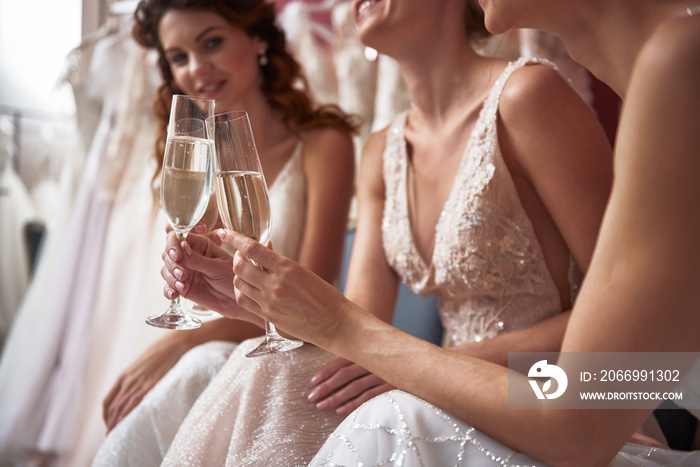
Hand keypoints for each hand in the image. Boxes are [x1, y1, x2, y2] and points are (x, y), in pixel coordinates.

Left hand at [102, 336, 186, 430]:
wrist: (170, 345)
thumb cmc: (158, 355)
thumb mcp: (141, 367)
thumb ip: (135, 379)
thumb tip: (134, 389)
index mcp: (123, 376)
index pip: (108, 400)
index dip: (106, 414)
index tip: (108, 423)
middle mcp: (127, 381)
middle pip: (112, 406)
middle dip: (109, 422)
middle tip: (108, 435)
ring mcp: (137, 383)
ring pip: (120, 406)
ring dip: (115, 421)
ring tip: (113, 434)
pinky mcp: (148, 384)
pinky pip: (133, 401)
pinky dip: (127, 412)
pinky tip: (123, 421)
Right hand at [161, 227, 254, 321]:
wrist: (238, 300)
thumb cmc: (234, 278)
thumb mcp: (218, 267)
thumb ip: (199, 260)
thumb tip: (182, 246)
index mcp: (200, 244)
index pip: (179, 236)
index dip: (173, 243)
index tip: (177, 255)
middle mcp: (190, 256)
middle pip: (168, 253)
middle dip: (172, 263)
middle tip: (183, 274)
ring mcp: (185, 271)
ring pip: (166, 269)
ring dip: (170, 277)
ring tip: (183, 285)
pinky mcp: (183, 286)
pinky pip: (169, 286)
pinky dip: (168, 289)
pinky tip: (174, 294)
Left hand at [219, 229, 349, 345]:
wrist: (334, 323)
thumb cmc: (325, 296)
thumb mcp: (304, 272)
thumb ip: (281, 264)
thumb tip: (264, 251)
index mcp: (287, 268)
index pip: (252, 248)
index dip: (234, 238)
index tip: (224, 232)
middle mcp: (275, 284)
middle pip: (239, 266)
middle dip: (235, 258)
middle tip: (239, 255)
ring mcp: (269, 302)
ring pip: (238, 283)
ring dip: (237, 275)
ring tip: (244, 272)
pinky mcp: (267, 316)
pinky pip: (243, 301)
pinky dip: (240, 291)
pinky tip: (246, 288)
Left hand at [308, 357, 394, 414]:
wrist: (427, 363)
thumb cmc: (398, 358)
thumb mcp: (379, 353)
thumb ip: (362, 356)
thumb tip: (340, 368)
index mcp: (368, 350)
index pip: (343, 360)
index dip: (327, 371)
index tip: (312, 381)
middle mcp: (374, 360)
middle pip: (345, 374)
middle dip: (326, 386)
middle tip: (311, 397)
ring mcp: (384, 373)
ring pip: (354, 387)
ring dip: (336, 397)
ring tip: (322, 406)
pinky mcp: (393, 385)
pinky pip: (370, 396)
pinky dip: (354, 404)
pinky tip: (340, 411)